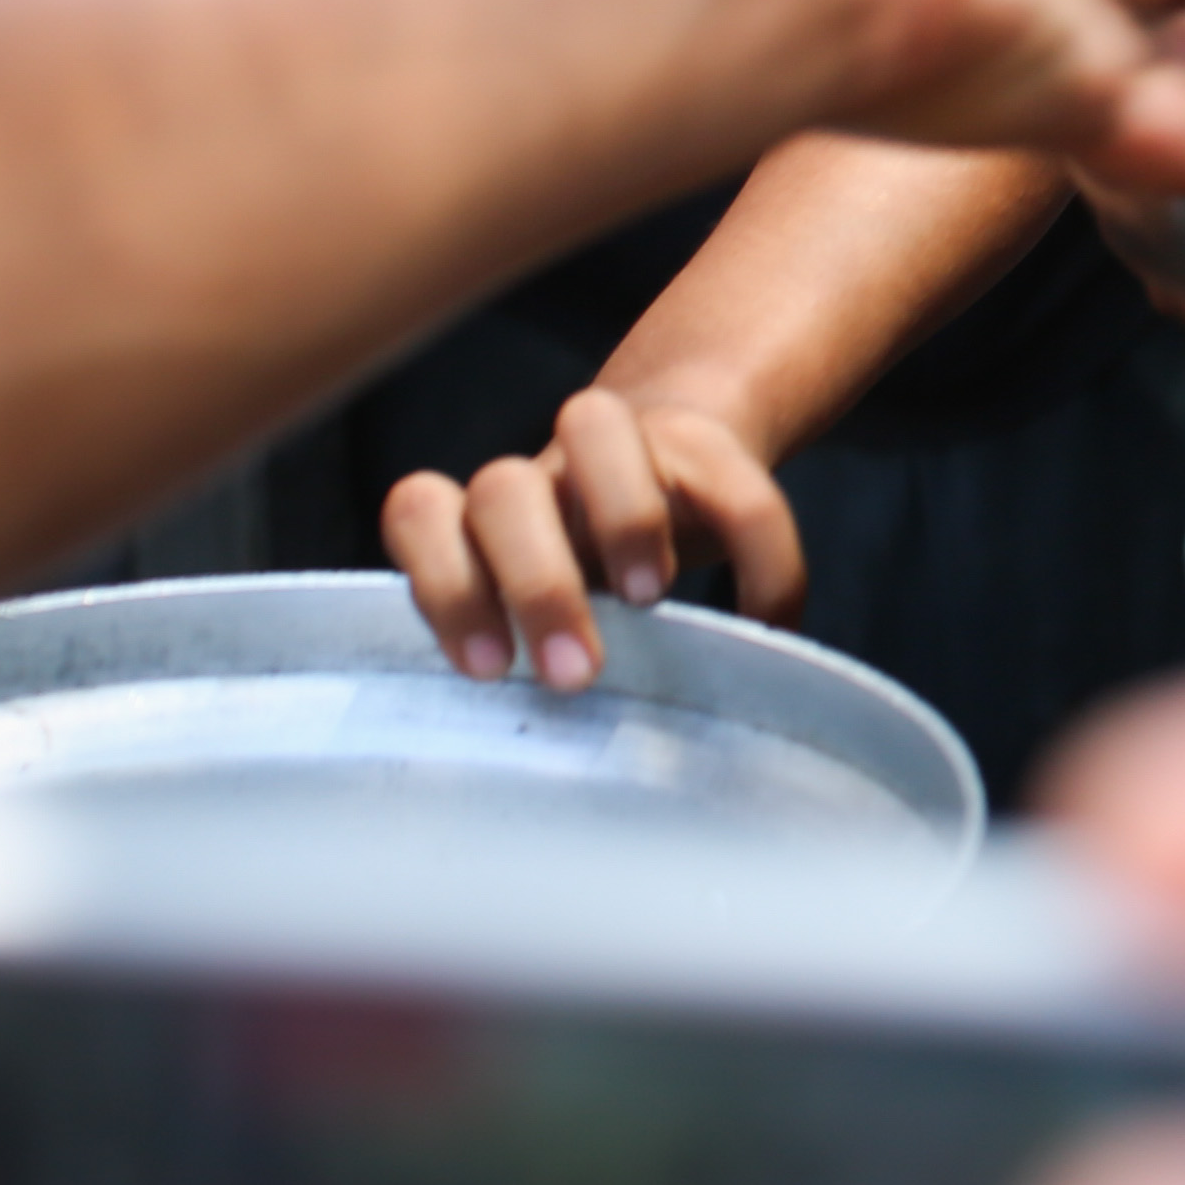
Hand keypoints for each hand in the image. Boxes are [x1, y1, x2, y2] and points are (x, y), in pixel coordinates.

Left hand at [384, 382, 808, 691]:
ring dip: (623, 518)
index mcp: (480, 528)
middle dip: (538, 586)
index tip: (491, 669)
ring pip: (590, 422)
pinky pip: (741, 491)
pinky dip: (760, 566)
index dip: (445, 586)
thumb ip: (530, 659)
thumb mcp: (547, 622)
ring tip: (654, 602)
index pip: (421, 514)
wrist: (677, 472)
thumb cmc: (592, 581)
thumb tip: (542, 762)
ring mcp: (621, 443)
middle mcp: (541, 477)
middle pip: (502, 489)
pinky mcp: (708, 444)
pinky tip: (763, 627)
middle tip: (577, 675)